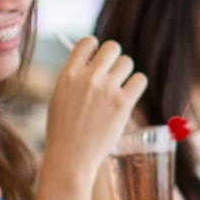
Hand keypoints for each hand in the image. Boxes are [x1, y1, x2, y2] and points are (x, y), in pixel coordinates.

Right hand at [42, 37, 145, 183]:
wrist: (70, 157)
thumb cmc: (63, 131)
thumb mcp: (59, 98)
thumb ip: (75, 79)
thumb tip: (93, 61)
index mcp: (68, 74)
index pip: (88, 42)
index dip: (95, 49)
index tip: (97, 61)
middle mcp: (88, 77)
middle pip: (112, 47)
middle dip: (114, 59)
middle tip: (112, 75)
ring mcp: (107, 89)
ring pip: (128, 63)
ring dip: (126, 73)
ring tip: (118, 90)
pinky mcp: (123, 102)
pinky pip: (140, 80)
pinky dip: (136, 86)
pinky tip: (128, 97)